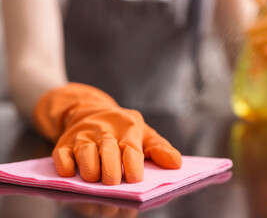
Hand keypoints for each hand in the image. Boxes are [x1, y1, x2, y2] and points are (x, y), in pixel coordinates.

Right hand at [33, 83, 181, 184]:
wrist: (89, 110)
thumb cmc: (122, 128)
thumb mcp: (143, 133)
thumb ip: (159, 149)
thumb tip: (176, 164)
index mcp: (128, 129)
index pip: (132, 149)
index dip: (133, 166)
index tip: (135, 180)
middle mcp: (105, 131)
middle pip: (108, 152)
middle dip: (111, 170)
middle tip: (114, 183)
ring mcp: (83, 137)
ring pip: (85, 154)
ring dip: (89, 170)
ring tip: (96, 180)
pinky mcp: (64, 143)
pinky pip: (61, 156)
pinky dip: (65, 166)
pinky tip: (70, 174)